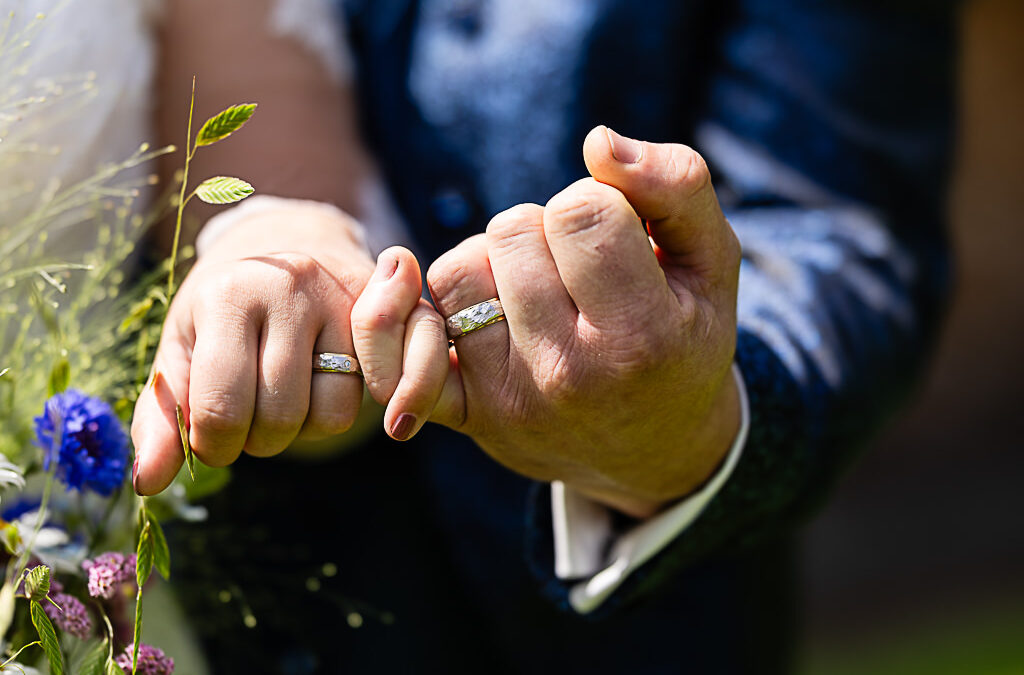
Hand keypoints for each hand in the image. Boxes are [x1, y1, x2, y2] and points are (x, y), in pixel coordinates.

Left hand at [131, 200, 377, 494]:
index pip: (221, 408)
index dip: (213, 445)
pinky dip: (332, 415)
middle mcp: (290, 291)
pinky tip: (314, 392)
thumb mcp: (181, 352)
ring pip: (328, 416)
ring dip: (299, 432)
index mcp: (228, 296)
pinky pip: (359, 403)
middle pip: (278, 417)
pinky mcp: (377, 321)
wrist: (286, 245)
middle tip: (247, 420)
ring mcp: (341, 303)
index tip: (211, 439)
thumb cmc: (222, 311)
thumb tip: (147, 484)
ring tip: (281, 402)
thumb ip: (160, 419)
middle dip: (257, 441)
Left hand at [425, 127, 741, 517]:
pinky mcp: (467, 414)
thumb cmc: (684, 338)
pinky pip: (410, 338)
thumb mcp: (713, 262)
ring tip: (537, 293)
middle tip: (579, 272)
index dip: (599, 204)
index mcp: (640, 335)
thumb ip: (677, 186)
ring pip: (458, 269)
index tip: (620, 238)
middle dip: (544, 231)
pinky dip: (420, 312)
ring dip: (493, 264)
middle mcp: (568, 373)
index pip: (580, 211)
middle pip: (512, 229)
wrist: (655, 450)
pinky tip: (458, 311)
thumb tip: (598, 140)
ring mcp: (510, 399)